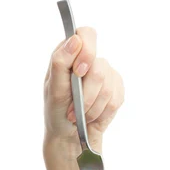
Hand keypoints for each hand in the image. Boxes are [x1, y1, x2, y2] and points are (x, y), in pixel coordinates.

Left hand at [43, 27, 124, 146]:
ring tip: (80, 115)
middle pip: (99, 67)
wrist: (69, 135)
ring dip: (91, 107)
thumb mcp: (53, 89)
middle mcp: (89, 60)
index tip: (79, 72)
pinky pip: (115, 98)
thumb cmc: (56, 111)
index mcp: (70, 53)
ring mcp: (105, 73)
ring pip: (107, 86)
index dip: (87, 51)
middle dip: (86, 94)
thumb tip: (74, 40)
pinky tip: (92, 116)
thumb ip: (61, 63)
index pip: (86, 34)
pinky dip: (101, 112)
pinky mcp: (116, 89)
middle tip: (74, 107)